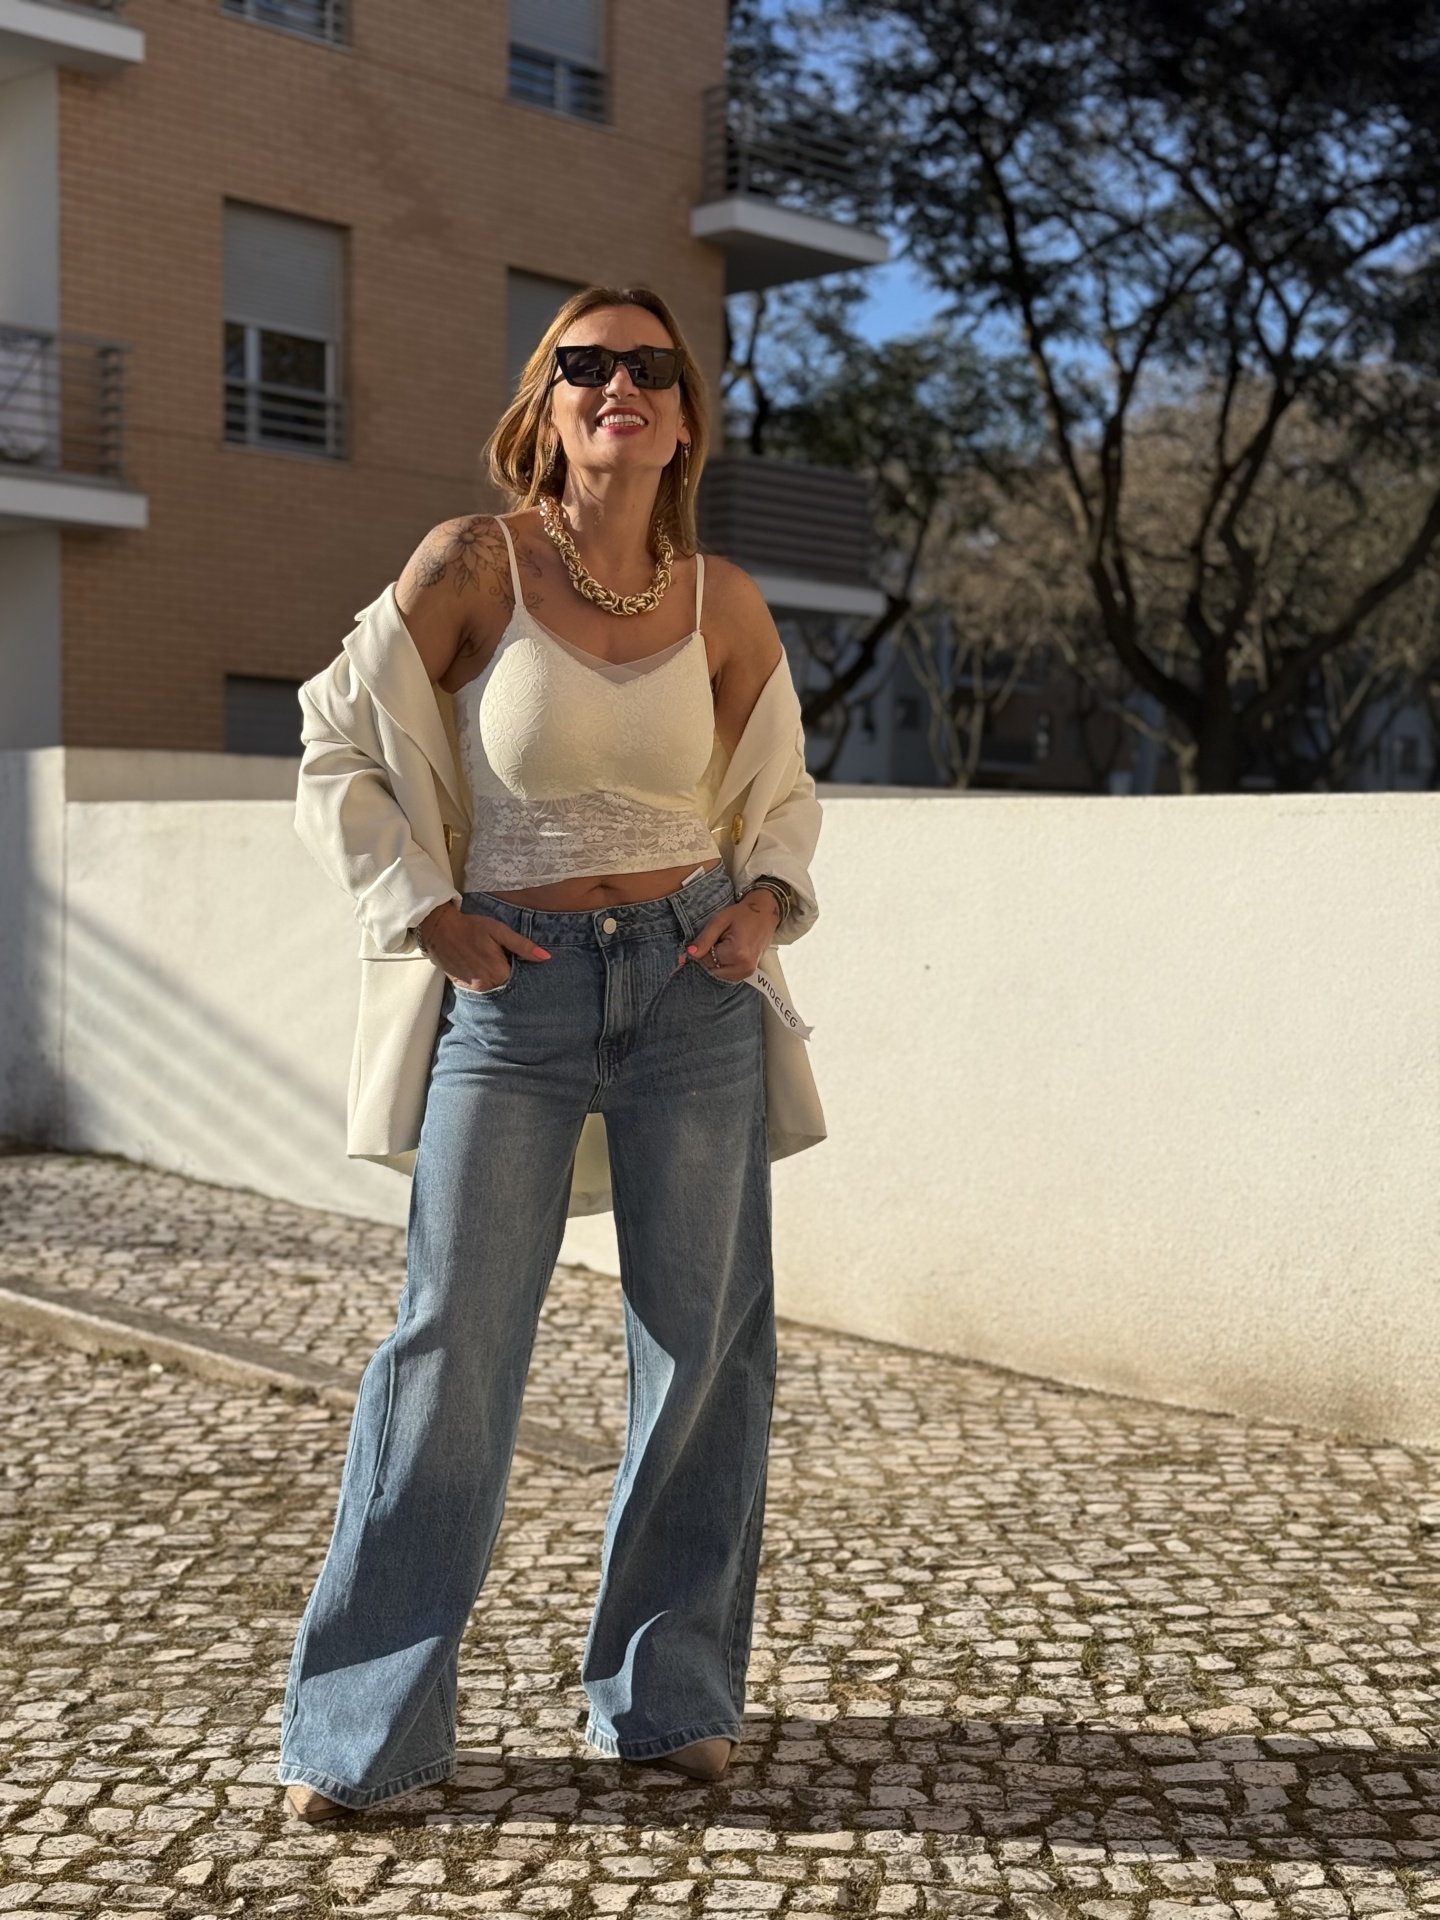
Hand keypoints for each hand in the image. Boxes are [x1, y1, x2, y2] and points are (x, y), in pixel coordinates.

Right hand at [417, 903, 549, 991]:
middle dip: (511, 975)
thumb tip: (546, 957)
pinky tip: (482, 967)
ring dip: (497, 978)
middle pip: (507, 985)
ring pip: (494, 988)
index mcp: (499, 973)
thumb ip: (522, 946)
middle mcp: (487, 985)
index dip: (522, 970)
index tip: (520, 961)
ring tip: (493, 962)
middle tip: (505, 959)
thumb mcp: (499, 931)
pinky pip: (481, 988)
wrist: (439, 928)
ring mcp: (474, 988)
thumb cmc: (471, 927)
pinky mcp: (463, 987)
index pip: (521, 979)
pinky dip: (485, 980)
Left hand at [684, 889, 780, 982]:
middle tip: (715, 942)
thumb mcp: (719, 920)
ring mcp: (747, 971)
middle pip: (712, 971)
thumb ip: (704, 938)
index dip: (700, 952)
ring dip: (716, 963)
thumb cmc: (742, 914)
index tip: (702, 942)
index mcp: (736, 953)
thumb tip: (690, 954)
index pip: (706, 961)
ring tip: (722, 946)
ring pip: (719, 975)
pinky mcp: (749, 972)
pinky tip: (726, 953)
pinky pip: (728, 975)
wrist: (765, 913)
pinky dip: (723, 967)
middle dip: (708, 958)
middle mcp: (743, 967)